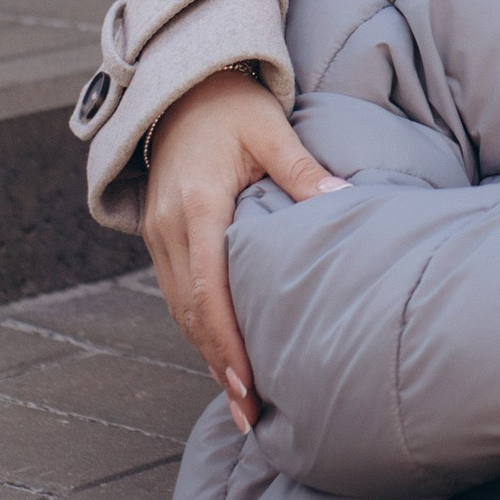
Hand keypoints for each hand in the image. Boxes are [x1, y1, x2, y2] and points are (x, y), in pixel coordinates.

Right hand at [140, 66, 342, 424]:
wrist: (178, 85)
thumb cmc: (231, 103)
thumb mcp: (269, 130)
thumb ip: (302, 170)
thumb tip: (342, 201)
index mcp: (196, 206)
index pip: (209, 288)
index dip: (227, 341)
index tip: (248, 382)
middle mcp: (168, 227)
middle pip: (191, 312)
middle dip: (219, 366)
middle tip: (250, 414)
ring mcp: (158, 233)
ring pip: (180, 309)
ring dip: (207, 356)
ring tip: (240, 403)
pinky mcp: (160, 235)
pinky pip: (178, 293)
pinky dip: (199, 330)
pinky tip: (223, 360)